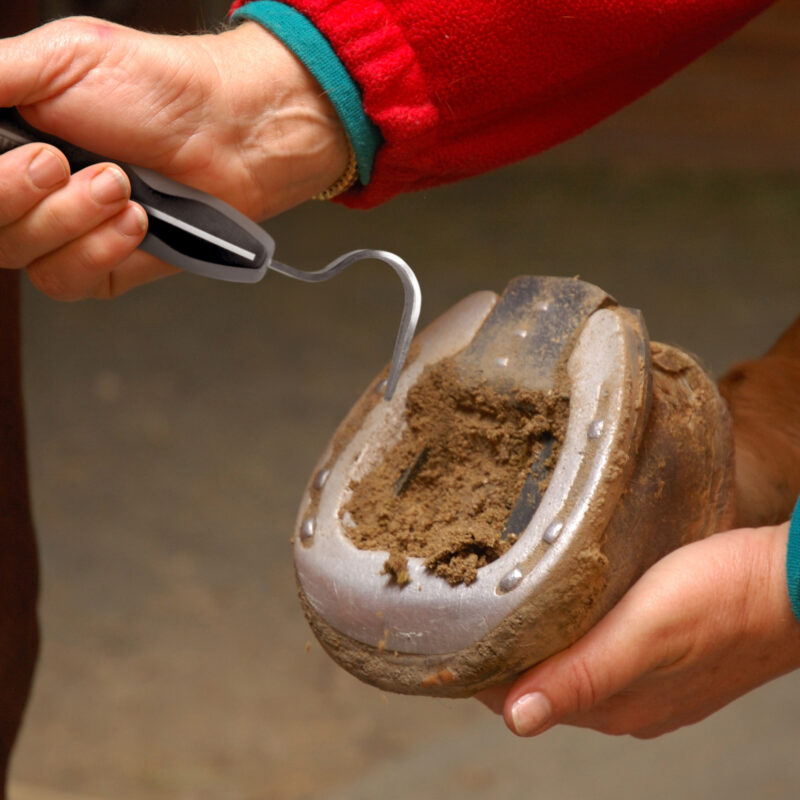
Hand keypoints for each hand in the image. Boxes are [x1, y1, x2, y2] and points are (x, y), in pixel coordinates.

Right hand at [0, 17, 347, 298]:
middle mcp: (28, 188)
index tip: (31, 154)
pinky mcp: (101, 266)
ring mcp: (63, 231)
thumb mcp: (61, 59)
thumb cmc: (160, 89)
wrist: (230, 133)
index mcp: (9, 139)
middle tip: (62, 162)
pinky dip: (99, 249)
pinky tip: (136, 221)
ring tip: (120, 184)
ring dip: (70, 218)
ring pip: (20, 253)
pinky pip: (67, 281)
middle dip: (18, 193)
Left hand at [477, 523, 799, 738]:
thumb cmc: (727, 601)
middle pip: (538, 682)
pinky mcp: (666, 656)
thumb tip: (516, 719)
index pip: (517, 698)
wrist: (797, 585)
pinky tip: (566, 601)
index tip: (448, 632)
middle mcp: (625, 703)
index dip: (479, 669)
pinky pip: (600, 650)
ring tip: (506, 595)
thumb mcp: (647, 634)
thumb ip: (584, 675)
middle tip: (469, 602)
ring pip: (569, 664)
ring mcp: (648, 682)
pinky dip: (571, 631)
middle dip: (502, 652)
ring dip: (536, 639)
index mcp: (613, 706)